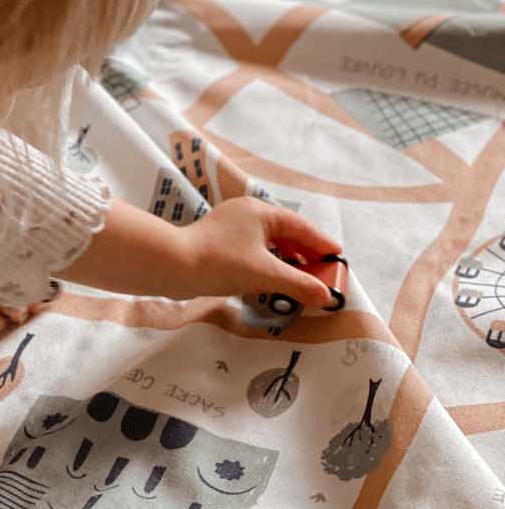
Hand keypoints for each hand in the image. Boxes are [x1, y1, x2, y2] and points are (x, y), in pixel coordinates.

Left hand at [179, 197, 342, 307]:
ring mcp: (231, 227)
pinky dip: (267, 263)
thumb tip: (326, 296)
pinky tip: (271, 280)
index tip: (337, 257)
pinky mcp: (218, 242)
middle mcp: (247, 214)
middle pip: (286, 233)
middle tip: (322, 273)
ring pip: (268, 243)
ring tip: (300, 280)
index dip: (321, 244)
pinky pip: (252, 251)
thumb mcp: (264, 274)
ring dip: (285, 261)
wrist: (170, 265)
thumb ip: (298, 284)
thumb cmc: (219, 262)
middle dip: (305, 254)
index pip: (301, 227)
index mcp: (261, 211)